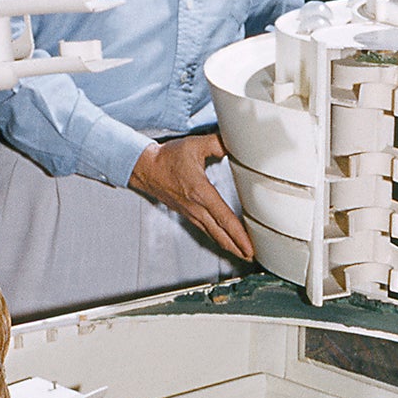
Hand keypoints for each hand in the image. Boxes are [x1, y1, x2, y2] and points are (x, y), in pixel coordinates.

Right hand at [130, 132, 253, 260]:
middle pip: (220, 234)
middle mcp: (196, 207)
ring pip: (212, 234)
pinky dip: (216, 238)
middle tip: (252, 256)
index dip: (238, 234)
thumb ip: (217, 143)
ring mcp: (190, 212)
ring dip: (228, 245)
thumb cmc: (168, 157)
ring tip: (242, 253)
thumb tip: (235, 142)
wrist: (145, 168)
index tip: (249, 246)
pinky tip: (223, 241)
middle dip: (237, 247)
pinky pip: (204, 230)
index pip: (223, 218)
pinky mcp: (186, 213)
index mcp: (200, 192)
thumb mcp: (194, 145)